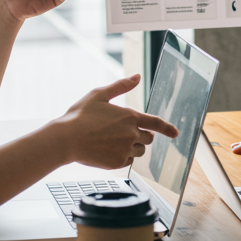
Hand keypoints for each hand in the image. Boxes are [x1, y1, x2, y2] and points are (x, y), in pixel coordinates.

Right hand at [56, 74, 178, 169]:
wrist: (65, 139)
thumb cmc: (80, 115)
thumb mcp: (99, 94)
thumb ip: (121, 86)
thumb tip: (137, 77)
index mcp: (130, 116)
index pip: (156, 123)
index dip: (168, 128)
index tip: (176, 133)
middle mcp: (131, 134)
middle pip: (148, 138)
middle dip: (141, 135)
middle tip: (122, 132)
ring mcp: (125, 150)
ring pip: (139, 151)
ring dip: (133, 146)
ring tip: (112, 141)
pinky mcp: (117, 163)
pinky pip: (128, 161)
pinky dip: (122, 156)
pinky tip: (107, 150)